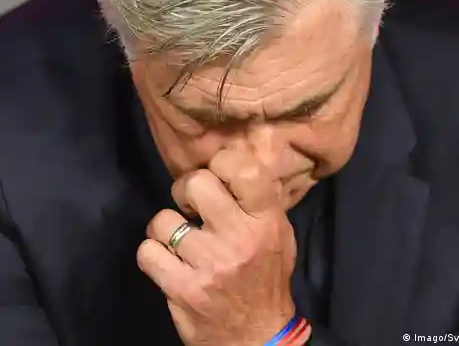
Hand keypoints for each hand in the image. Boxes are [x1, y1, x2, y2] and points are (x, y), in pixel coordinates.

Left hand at [137, 147, 304, 345]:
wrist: (257, 338)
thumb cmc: (268, 278)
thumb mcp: (279, 234)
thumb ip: (259, 200)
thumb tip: (229, 165)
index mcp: (266, 220)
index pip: (242, 169)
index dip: (220, 162)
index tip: (216, 174)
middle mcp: (238, 237)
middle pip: (196, 184)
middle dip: (186, 190)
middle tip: (192, 206)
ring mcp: (209, 264)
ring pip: (163, 219)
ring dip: (166, 227)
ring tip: (178, 239)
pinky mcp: (183, 290)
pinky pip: (147, 252)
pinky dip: (152, 254)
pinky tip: (167, 261)